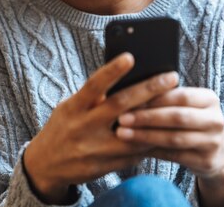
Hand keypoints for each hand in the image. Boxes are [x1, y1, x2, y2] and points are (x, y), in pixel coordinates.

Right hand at [23, 53, 178, 203]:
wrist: (46, 165)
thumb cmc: (64, 127)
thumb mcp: (70, 107)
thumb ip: (93, 97)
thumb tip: (125, 79)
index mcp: (73, 108)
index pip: (93, 85)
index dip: (111, 71)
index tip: (130, 57)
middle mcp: (83, 127)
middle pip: (120, 106)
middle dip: (148, 90)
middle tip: (171, 77)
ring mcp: (94, 149)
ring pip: (133, 133)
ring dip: (156, 120)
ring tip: (177, 105)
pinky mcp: (104, 167)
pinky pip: (133, 154)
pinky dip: (149, 142)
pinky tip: (163, 132)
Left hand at [115, 86, 223, 206]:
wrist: (217, 152)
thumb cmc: (191, 121)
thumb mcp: (187, 106)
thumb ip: (166, 98)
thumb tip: (129, 90)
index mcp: (209, 99)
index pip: (180, 95)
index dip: (154, 97)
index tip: (129, 98)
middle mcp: (215, 120)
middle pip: (177, 117)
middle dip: (146, 117)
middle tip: (121, 118)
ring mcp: (213, 142)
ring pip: (174, 138)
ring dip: (145, 136)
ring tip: (123, 133)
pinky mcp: (206, 162)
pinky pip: (173, 155)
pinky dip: (152, 150)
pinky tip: (134, 147)